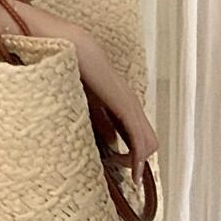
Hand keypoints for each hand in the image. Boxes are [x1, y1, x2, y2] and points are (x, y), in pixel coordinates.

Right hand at [75, 35, 159, 183]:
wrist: (75, 48)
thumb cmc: (72, 68)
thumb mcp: (78, 98)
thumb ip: (84, 113)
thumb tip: (80, 130)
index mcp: (118, 101)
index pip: (135, 131)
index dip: (130, 152)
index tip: (115, 164)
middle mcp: (130, 104)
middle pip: (147, 140)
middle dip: (137, 161)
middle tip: (121, 173)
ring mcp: (130, 105)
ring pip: (148, 143)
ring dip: (137, 162)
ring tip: (120, 170)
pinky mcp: (126, 108)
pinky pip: (140, 139)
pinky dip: (137, 157)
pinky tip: (127, 166)